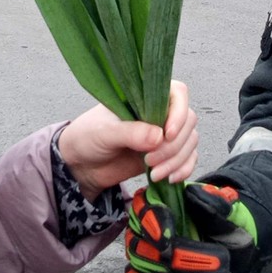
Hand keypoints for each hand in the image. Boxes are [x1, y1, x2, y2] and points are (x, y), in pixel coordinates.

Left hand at [57, 80, 197, 200]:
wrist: (81, 164)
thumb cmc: (88, 137)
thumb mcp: (104, 133)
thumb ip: (130, 133)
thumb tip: (158, 137)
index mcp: (145, 96)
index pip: (177, 93)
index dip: (178, 113)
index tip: (166, 134)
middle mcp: (160, 112)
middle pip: (187, 121)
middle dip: (173, 146)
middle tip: (149, 160)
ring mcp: (164, 134)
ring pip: (189, 142)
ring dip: (177, 160)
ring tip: (155, 173)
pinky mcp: (166, 155)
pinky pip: (188, 159)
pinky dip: (183, 169)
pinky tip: (169, 179)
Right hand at [125, 182, 255, 272]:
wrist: (235, 261)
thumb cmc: (226, 233)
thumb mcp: (229, 216)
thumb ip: (215, 205)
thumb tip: (199, 196)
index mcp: (156, 214)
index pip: (142, 215)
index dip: (152, 226)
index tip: (168, 241)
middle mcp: (143, 246)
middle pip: (147, 257)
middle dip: (184, 265)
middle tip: (221, 267)